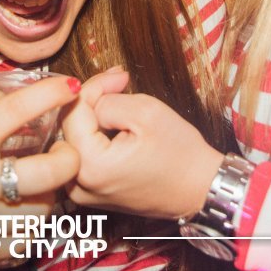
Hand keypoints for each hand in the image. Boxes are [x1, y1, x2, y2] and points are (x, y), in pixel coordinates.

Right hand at [0, 75, 80, 264]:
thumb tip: (10, 95)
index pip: (15, 110)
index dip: (48, 94)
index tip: (70, 88)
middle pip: (50, 172)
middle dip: (67, 159)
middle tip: (64, 153)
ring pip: (43, 207)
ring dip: (44, 195)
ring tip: (30, 187)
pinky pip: (27, 237)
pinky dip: (26, 225)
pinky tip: (12, 214)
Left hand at [62, 87, 222, 220]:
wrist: (200, 188)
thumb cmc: (180, 154)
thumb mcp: (146, 112)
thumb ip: (107, 100)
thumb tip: (89, 96)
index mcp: (91, 167)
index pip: (74, 111)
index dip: (95, 86)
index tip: (120, 77)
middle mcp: (79, 185)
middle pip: (71, 126)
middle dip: (94, 99)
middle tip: (120, 82)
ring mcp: (83, 192)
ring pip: (75, 138)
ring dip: (93, 116)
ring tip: (120, 99)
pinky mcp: (90, 193)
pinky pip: (82, 154)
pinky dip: (95, 135)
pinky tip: (115, 125)